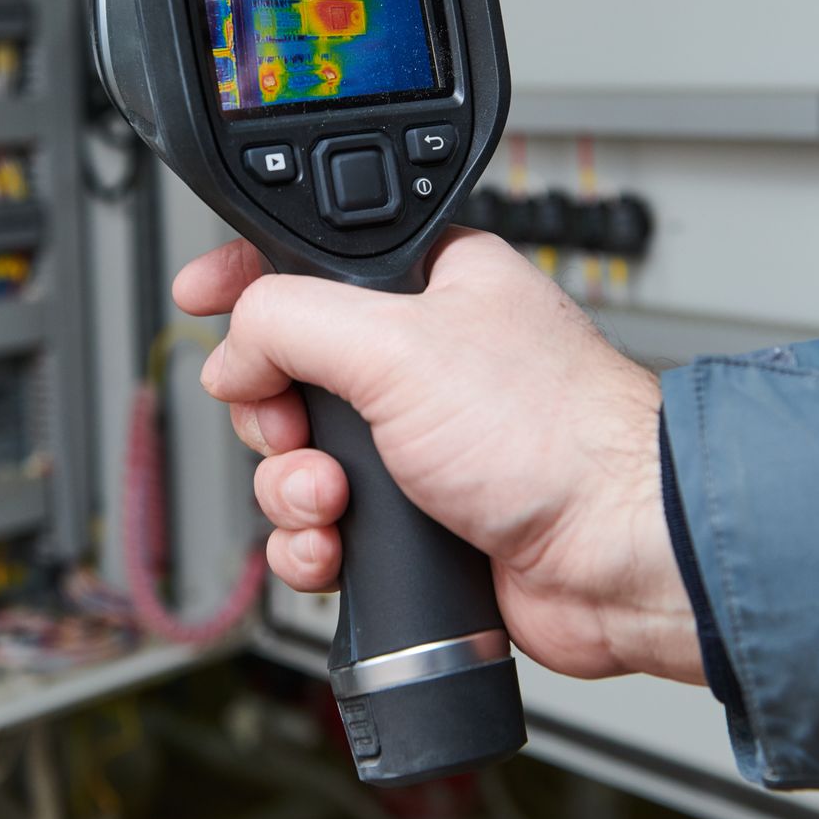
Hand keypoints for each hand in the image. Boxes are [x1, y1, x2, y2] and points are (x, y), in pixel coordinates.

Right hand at [174, 228, 702, 683]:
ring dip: (292, 488)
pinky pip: (322, 526)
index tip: (201, 298)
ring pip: (295, 456)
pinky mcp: (413, 518)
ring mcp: (416, 443)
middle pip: (283, 371)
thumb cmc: (558, 437)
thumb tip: (231, 345)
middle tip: (296, 428)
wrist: (618, 558)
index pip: (308, 261)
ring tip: (334, 501)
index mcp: (428, 283)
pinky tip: (337, 548)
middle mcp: (420, 358)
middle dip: (271, 414)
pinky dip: (313, 542)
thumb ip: (288, 320)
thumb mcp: (397, 344)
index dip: (245, 279)